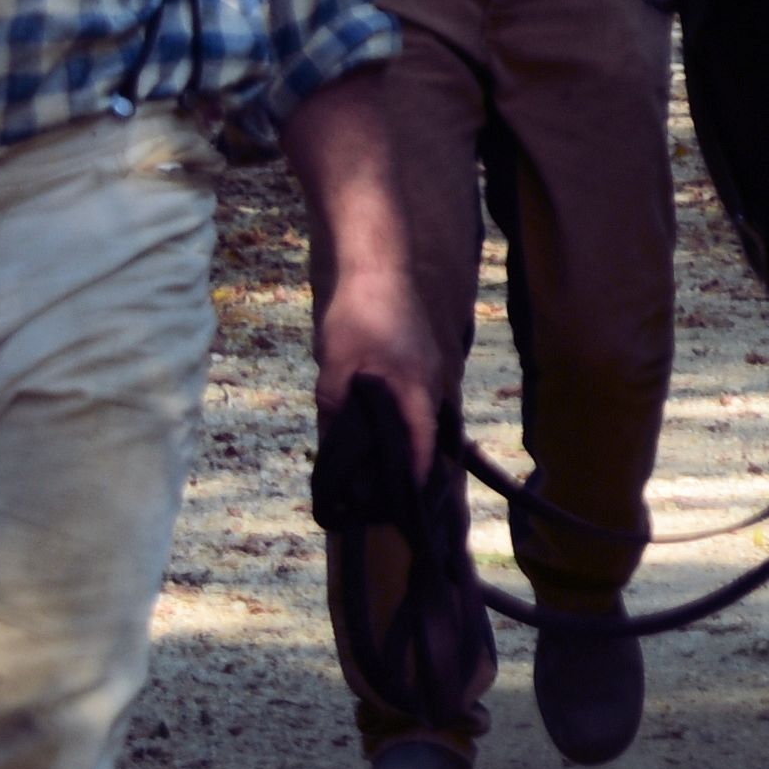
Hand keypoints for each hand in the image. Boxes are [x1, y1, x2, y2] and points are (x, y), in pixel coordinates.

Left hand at [310, 264, 459, 472]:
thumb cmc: (360, 313)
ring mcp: (433, 364)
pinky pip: (421, 395)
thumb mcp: (336, 364)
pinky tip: (386, 418)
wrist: (377, 263)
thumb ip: (336, 405)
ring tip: (387, 460)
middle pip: (430, 430)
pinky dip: (409, 414)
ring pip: (426, 411)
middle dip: (415, 460)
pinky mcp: (424, 353)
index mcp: (416, 387)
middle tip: (392, 487)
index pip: (422, 442)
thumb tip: (334, 442)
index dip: (415, 474)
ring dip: (412, 435)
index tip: (406, 505)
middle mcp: (434, 379)